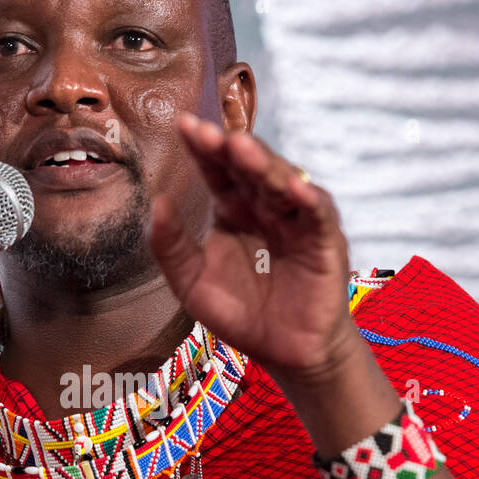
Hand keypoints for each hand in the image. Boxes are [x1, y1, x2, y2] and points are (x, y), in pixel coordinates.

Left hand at [149, 114, 354, 383]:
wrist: (285, 353)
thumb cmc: (242, 315)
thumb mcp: (192, 284)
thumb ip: (171, 246)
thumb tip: (155, 201)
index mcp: (233, 211)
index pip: (218, 171)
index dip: (203, 149)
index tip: (184, 126)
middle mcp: (265, 207)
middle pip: (249, 168)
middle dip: (230, 147)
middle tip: (208, 132)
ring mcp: (296, 220)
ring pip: (281, 181)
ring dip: (263, 163)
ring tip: (241, 148)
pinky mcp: (323, 240)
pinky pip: (317, 214)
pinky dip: (307, 200)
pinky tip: (293, 189)